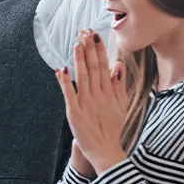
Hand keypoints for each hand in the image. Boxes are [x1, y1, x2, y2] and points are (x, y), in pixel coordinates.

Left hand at [55, 30, 128, 174]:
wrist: (107, 152)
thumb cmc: (112, 129)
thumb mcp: (121, 105)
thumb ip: (119, 85)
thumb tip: (117, 65)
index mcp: (109, 93)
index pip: (104, 66)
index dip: (99, 50)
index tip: (95, 35)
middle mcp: (98, 95)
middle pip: (94, 68)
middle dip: (89, 49)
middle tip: (85, 32)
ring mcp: (86, 103)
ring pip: (82, 77)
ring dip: (79, 60)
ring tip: (76, 43)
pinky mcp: (75, 112)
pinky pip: (69, 94)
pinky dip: (65, 82)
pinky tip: (62, 69)